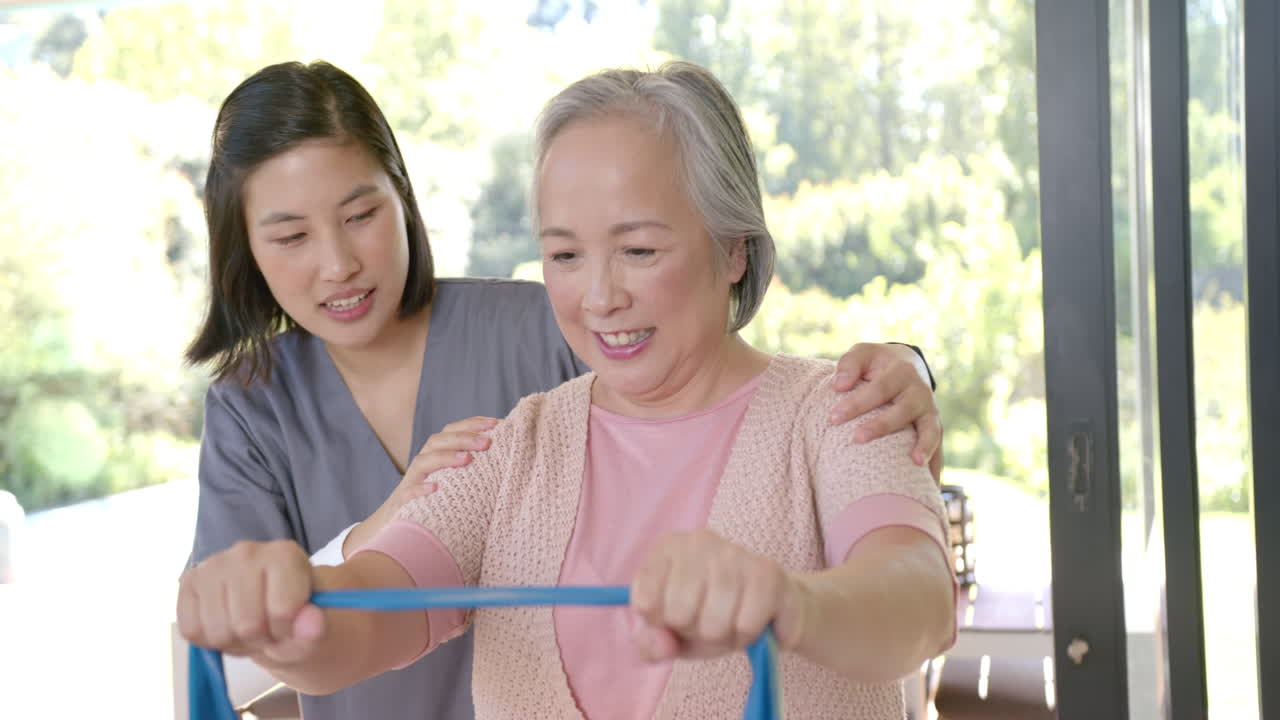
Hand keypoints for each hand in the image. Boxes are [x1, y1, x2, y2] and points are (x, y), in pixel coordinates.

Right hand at [177, 540, 325, 664]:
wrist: (265, 602)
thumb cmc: (292, 614)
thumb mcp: (310, 628)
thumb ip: (314, 630)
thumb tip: (312, 623)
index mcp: (285, 554)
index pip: (282, 611)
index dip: (286, 631)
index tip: (289, 624)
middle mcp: (247, 551)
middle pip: (246, 625)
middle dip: (258, 640)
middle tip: (266, 630)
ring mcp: (213, 563)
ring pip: (217, 631)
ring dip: (233, 643)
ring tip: (246, 627)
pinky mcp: (188, 580)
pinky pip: (191, 629)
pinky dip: (208, 640)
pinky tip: (224, 625)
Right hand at [343, 416, 498, 554]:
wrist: (400, 528)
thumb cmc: (437, 501)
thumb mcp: (455, 481)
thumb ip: (474, 466)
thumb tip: (508, 453)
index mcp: (437, 455)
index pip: (452, 431)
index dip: (472, 424)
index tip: (496, 423)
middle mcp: (423, 464)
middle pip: (438, 441)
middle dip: (463, 438)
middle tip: (487, 442)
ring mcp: (411, 483)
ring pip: (422, 462)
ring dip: (444, 457)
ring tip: (467, 459)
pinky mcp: (402, 504)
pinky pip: (408, 493)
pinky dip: (420, 489)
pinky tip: (435, 488)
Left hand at [629, 530, 808, 662]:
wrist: (767, 608)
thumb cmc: (707, 614)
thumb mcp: (670, 631)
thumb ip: (650, 642)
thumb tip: (662, 644)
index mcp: (667, 548)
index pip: (645, 601)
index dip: (661, 623)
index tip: (673, 617)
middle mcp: (699, 541)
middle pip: (679, 612)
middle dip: (693, 631)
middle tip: (706, 621)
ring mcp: (735, 553)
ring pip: (715, 623)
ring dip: (723, 637)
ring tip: (730, 622)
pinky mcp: (769, 572)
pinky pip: (747, 625)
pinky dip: (748, 636)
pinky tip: (753, 621)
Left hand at [830, 342, 942, 477]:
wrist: (907, 365)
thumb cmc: (876, 364)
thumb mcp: (863, 353)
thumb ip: (849, 364)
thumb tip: (838, 385)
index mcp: (901, 373)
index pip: (878, 389)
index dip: (856, 403)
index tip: (833, 418)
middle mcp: (919, 393)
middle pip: (902, 411)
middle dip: (881, 426)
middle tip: (856, 439)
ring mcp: (930, 412)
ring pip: (930, 430)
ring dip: (924, 447)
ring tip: (915, 464)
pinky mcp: (934, 428)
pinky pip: (939, 450)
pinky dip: (936, 467)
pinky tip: (931, 487)